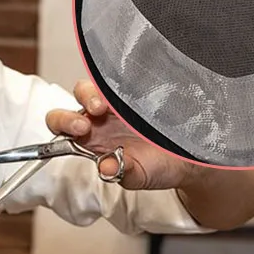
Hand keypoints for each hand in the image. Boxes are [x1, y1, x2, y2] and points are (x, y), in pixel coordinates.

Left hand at [45, 81, 200, 189]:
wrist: (190, 157)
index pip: (63, 129)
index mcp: (92, 141)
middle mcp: (99, 120)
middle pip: (73, 104)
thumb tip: (106, 168)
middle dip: (73, 111)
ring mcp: (116, 104)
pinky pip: (118, 78)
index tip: (77, 132)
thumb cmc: (160, 165)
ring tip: (103, 106)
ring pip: (92, 87)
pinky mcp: (134, 90)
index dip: (63, 126)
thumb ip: (123, 173)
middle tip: (86, 124)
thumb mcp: (140, 175)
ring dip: (92, 94)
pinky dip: (117, 80)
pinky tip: (126, 90)